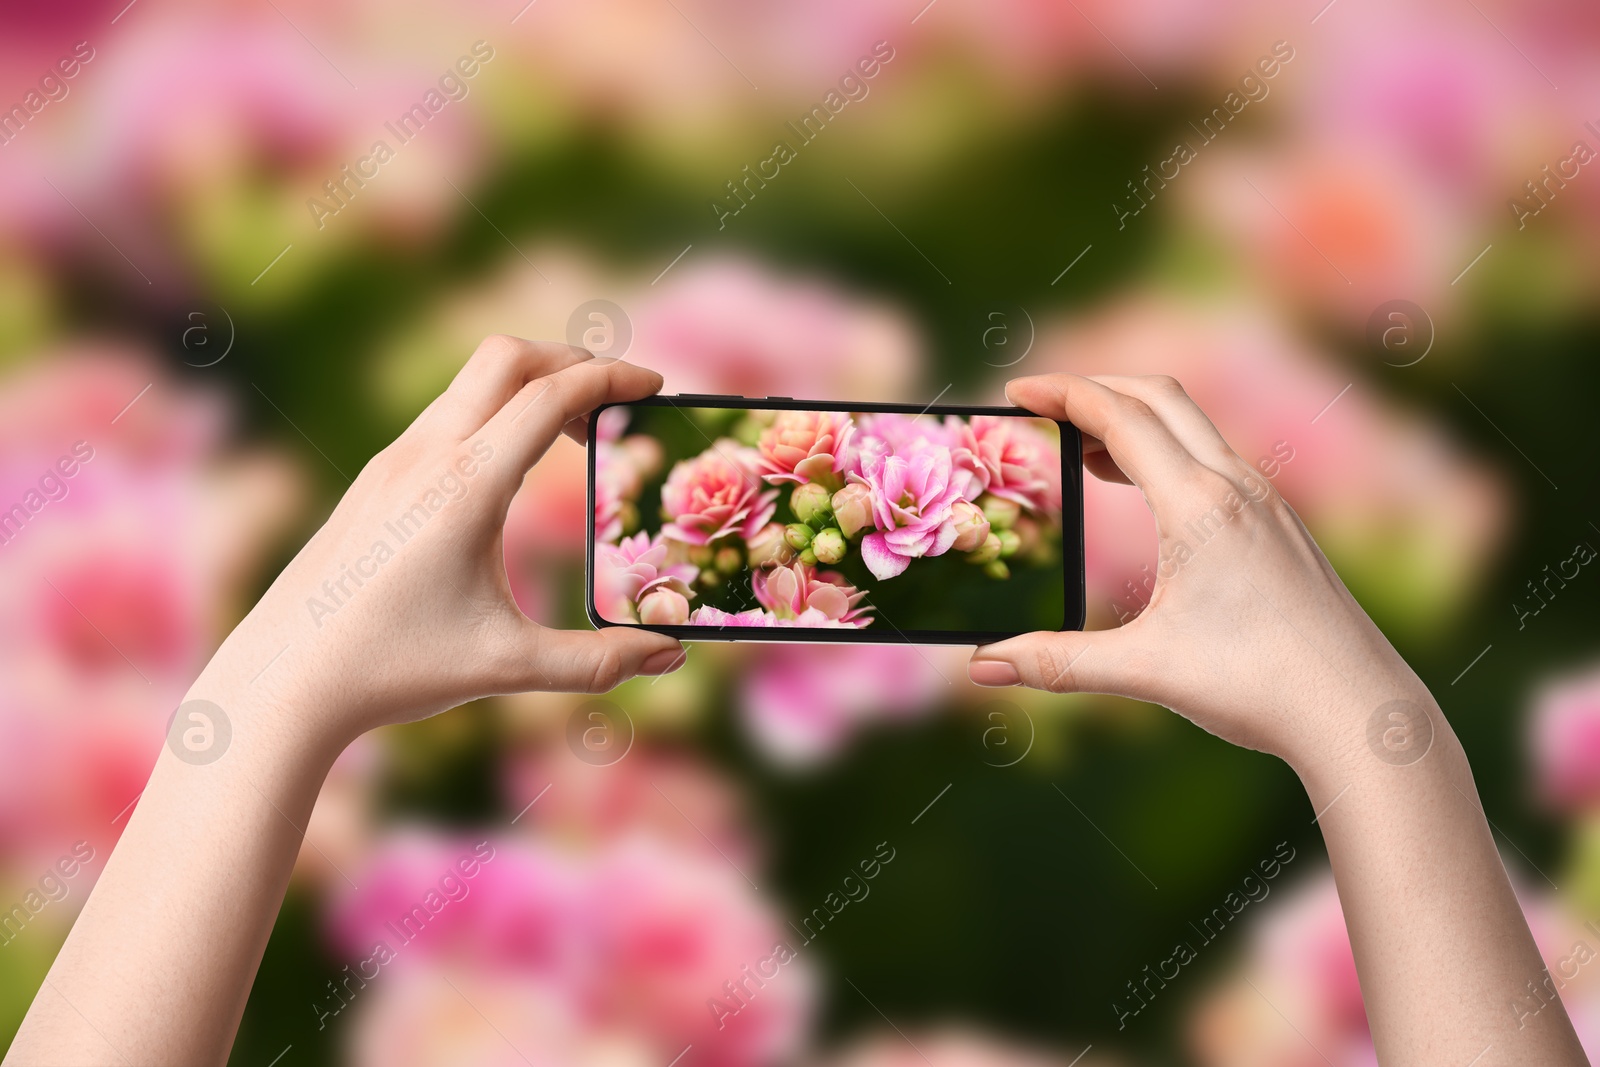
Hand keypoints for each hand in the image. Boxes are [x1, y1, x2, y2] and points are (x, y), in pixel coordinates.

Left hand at [197, 335, 684, 748]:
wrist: (280, 682)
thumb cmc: (393, 671)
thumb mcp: (508, 666)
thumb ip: (599, 661)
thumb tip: (673, 657)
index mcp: (465, 487)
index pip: (551, 396)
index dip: (613, 379)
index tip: (657, 386)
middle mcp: (425, 456)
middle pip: (508, 356)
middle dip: (572, 360)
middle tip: (619, 397)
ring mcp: (391, 463)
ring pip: (470, 383)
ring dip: (529, 387)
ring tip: (575, 434)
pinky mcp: (373, 481)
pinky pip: (445, 416)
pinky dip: (494, 415)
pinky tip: (511, 470)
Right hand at [968, 373, 1432, 772]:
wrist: (1357, 710)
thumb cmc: (1258, 687)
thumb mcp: (1144, 671)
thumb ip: (1055, 663)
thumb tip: (980, 665)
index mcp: (1198, 505)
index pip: (1119, 416)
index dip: (1061, 393)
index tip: (1015, 390)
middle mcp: (1236, 486)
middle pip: (1157, 396)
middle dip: (1093, 388)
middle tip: (1038, 405)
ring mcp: (1265, 501)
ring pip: (1191, 426)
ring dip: (1131, 419)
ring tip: (1077, 449)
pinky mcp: (1279, 524)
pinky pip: (1212, 458)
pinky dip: (1165, 451)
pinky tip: (1143, 491)